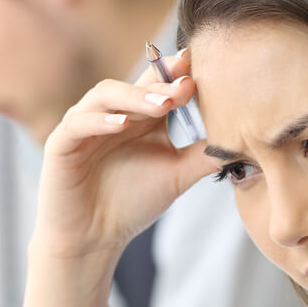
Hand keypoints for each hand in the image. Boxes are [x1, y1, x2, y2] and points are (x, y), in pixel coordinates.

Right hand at [21, 49, 217, 306]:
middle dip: (162, 83)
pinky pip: (79, 122)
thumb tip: (245, 139)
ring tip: (162, 104)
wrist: (93, 238)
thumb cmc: (132, 203)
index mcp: (141, 116)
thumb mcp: (177, 175)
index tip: (204, 68)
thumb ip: (204, 155)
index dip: (178, 75)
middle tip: (188, 85)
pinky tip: (122, 124)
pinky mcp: (62, 142)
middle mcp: (113, 112)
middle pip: (137, 83)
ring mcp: (85, 123)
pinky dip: (100, 120)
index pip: (160, 84)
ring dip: (135, 96)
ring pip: (107, 95)